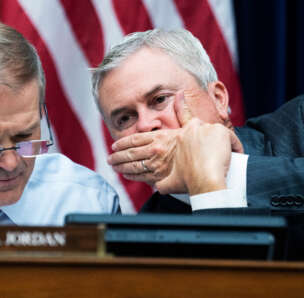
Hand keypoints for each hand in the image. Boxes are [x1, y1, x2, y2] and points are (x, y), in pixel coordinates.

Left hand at [107, 90, 243, 193]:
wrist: (214, 163)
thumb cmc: (206, 145)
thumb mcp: (195, 124)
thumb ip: (184, 111)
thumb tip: (180, 94)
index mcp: (163, 137)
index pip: (137, 138)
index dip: (124, 142)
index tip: (115, 145)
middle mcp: (157, 149)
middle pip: (131, 152)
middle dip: (118, 155)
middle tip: (109, 158)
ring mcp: (158, 163)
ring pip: (133, 164)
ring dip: (121, 165)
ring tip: (114, 166)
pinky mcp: (161, 177)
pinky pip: (142, 176)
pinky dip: (132, 175)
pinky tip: (126, 175)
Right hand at [155, 118, 242, 194]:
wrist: (203, 179)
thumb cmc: (188, 180)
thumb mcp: (169, 182)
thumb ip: (161, 183)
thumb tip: (156, 188)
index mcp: (180, 137)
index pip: (192, 130)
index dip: (200, 140)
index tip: (204, 152)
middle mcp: (192, 129)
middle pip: (206, 130)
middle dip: (211, 140)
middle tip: (215, 154)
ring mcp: (207, 129)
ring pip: (219, 133)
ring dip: (224, 143)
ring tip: (227, 156)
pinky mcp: (221, 131)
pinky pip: (231, 137)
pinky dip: (236, 145)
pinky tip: (236, 154)